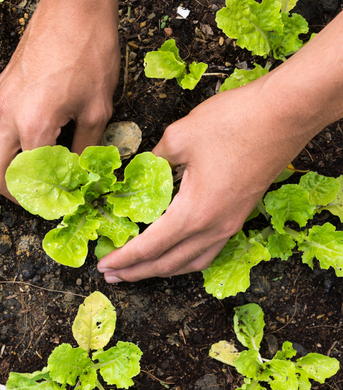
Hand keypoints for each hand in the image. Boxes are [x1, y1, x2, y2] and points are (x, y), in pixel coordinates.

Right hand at [0, 0, 119, 200]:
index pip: (28, 178)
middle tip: (32, 195)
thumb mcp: (97, 109)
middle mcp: (7, 117)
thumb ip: (85, 147)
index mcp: (34, 126)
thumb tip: (80, 172)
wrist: (74, 10)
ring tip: (10, 171)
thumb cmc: (90, 54)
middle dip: (10, 192)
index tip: (55, 203)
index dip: (42, 198)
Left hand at [97, 75, 313, 282]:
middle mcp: (213, 228)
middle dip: (137, 272)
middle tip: (112, 274)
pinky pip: (208, 251)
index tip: (103, 265)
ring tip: (139, 271)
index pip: (149, 247)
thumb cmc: (233, 123)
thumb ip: (153, 160)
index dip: (124, 258)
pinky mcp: (240, 216)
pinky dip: (185, 259)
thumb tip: (141, 170)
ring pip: (191, 262)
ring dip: (162, 270)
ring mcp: (230, 225)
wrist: (285, 114)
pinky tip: (176, 253)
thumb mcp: (179, 137)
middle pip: (168, 263)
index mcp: (194, 213)